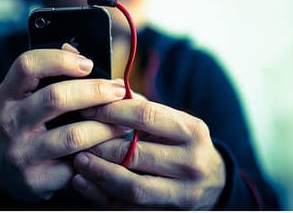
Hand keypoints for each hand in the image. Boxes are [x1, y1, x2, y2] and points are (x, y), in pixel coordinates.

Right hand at [0, 45, 130, 201]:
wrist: (6, 174)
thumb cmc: (29, 125)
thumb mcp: (28, 98)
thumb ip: (50, 77)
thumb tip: (83, 56)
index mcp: (8, 93)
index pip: (27, 65)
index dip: (60, 59)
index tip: (88, 63)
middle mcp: (9, 121)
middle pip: (56, 97)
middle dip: (95, 92)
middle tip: (119, 91)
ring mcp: (21, 152)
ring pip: (73, 135)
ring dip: (106, 126)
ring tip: (124, 122)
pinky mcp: (36, 179)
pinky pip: (78, 164)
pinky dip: (101, 155)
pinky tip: (112, 148)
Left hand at [72, 98, 225, 208]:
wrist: (215, 184)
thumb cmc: (186, 145)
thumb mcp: (177, 122)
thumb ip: (145, 109)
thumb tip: (106, 91)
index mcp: (192, 131)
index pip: (145, 116)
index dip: (111, 111)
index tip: (87, 108)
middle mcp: (191, 162)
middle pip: (135, 153)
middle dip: (100, 144)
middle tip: (77, 136)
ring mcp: (182, 193)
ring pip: (131, 186)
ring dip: (98, 172)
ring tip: (78, 159)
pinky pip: (128, 207)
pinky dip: (101, 195)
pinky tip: (83, 182)